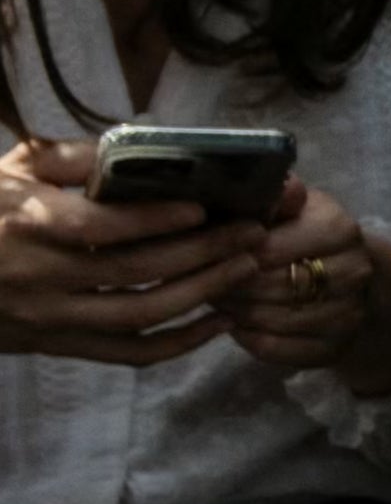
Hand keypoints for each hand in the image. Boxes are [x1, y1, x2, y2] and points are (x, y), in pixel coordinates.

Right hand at [0, 139, 264, 363]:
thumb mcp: (10, 171)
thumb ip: (70, 158)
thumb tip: (135, 149)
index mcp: (26, 224)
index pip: (98, 226)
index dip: (154, 219)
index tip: (204, 206)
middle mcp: (38, 275)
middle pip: (134, 270)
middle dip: (202, 251)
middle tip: (252, 232)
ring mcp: (48, 317)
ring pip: (139, 315)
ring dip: (201, 293)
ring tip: (246, 267)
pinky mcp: (56, 345)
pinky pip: (126, 353)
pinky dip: (179, 343)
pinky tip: (219, 322)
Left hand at [222, 175, 390, 393]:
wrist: (349, 273)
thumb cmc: (304, 231)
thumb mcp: (291, 205)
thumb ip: (272, 195)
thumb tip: (260, 188)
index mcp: (338, 228)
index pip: (266, 250)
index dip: (228, 254)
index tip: (203, 254)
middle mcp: (352, 271)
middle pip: (268, 287)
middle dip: (228, 285)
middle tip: (202, 281)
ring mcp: (348, 314)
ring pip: (270, 321)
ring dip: (235, 313)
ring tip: (218, 300)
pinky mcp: (335, 347)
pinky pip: (277, 349)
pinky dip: (249, 339)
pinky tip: (238, 324)